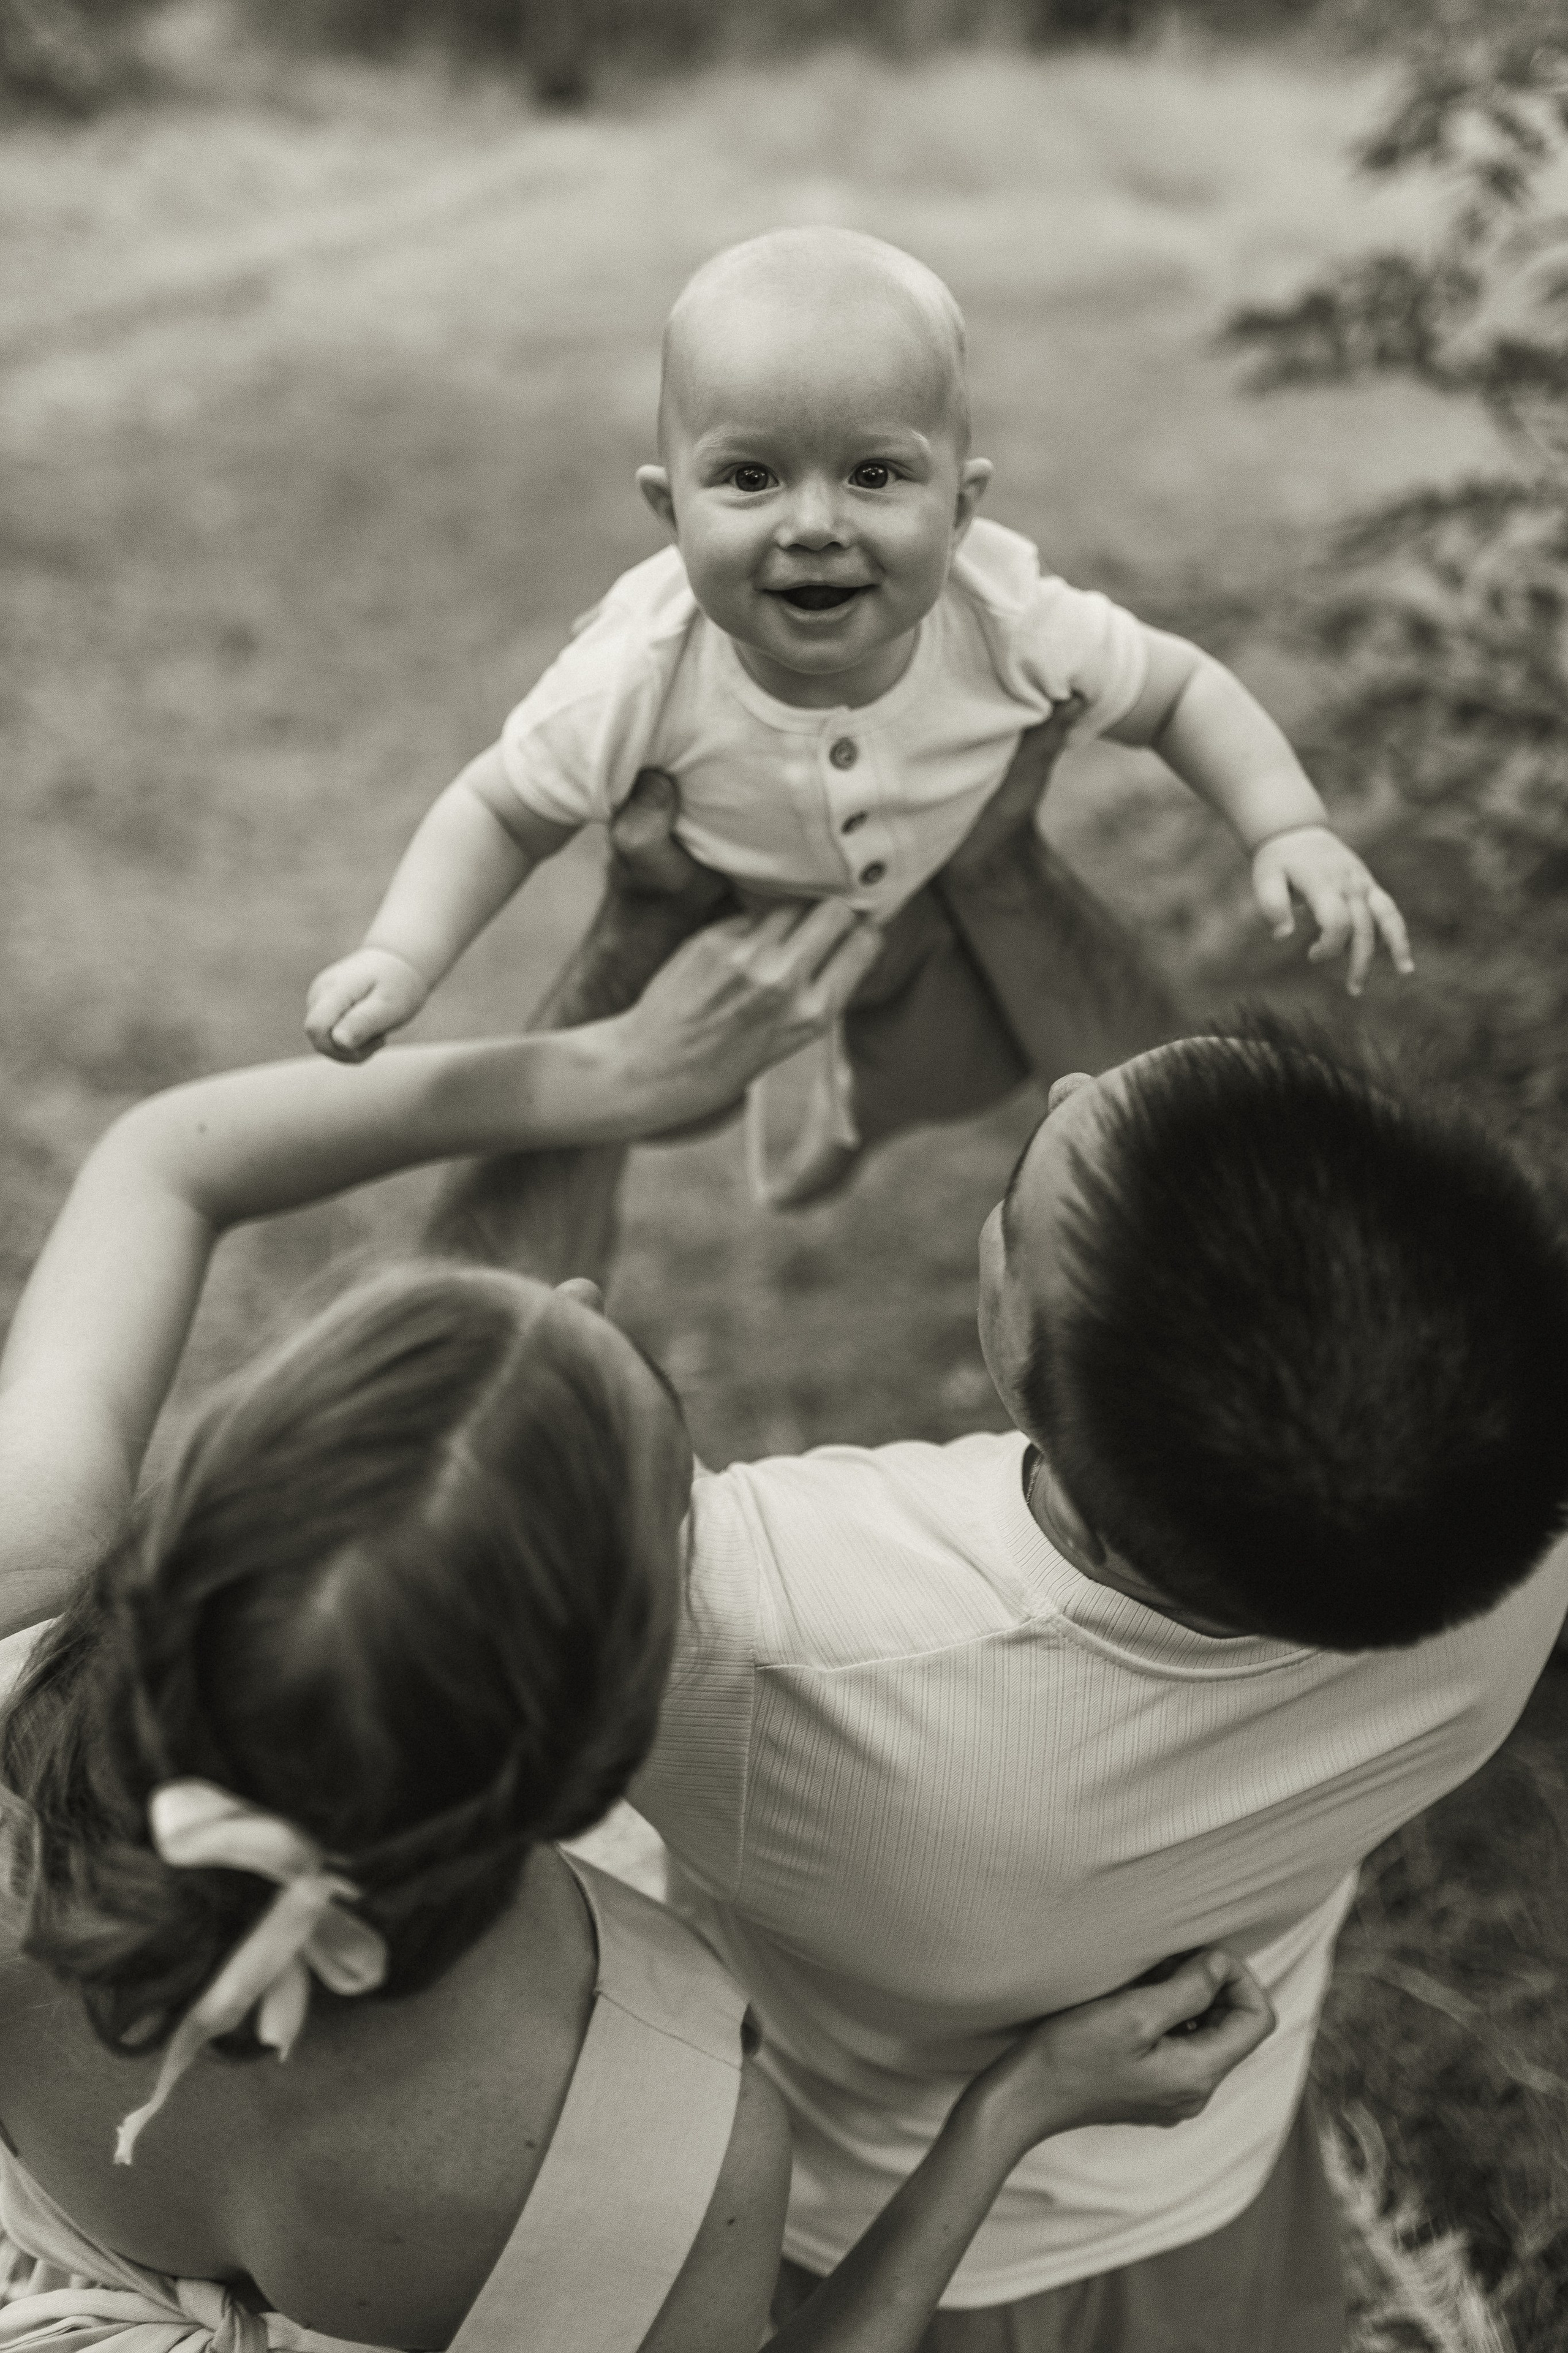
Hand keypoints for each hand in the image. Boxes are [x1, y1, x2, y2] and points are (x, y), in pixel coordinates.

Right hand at [304, 948, 429, 1062]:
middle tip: (381, 1037)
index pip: (315, 1028)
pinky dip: (351, 1041)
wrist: (396, 963)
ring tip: (377, 1030)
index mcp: (335, 989)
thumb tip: (338, 1041)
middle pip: (319, 1041)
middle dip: (351, 1051)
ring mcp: (317, 999)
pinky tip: (368, 1028)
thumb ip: (363, 1022)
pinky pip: (330, 1037)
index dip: (339, 1046)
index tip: (372, 1038)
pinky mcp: (322, 1007)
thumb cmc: (397, 984)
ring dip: (353, 1048)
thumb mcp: (389, 1005)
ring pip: (325, 1043)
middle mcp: (319, 993)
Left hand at [610, 898, 883, 1131]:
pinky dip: (751, 923)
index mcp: (811, 1014)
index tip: (854, 930)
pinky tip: (737, 947)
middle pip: (833, 911)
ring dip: (790, 912)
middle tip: (818, 920)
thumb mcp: (787, 1041)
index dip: (861, 932)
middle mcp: (784, 981)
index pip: (863, 944)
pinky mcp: (712, 939)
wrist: (653, 1070)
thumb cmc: (721, 1064)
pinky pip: (750, 914)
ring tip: (776, 933)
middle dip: (831, 912)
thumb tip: (844, 940)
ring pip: (791, 903)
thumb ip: (816, 993)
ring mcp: (747, 956)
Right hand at [963, 1950, 1274, 2159]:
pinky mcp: (1151, 2090)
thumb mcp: (1133, 2013)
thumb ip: (1188, 1990)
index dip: (1239, 1977)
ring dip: (1189, 1997)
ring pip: (1207, 2033)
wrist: (1025, 2097)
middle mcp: (1195, 2092)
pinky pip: (1181, 2045)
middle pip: (1235, 2027)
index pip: (1257, 2019)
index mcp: (1199, 2076)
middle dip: (1212, 1984)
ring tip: (1148, 1976)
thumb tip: (1221, 1966)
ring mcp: (1173, 2095)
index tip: (1201, 1955)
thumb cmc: (1073, 2054)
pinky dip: (1169, 2015)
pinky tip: (1134, 2000)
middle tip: (1168, 1959)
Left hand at [1251, 826, 1412, 995]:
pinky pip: (1389, 909)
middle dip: (1361, 961)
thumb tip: (1282, 935)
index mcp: (1323, 883)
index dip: (1329, 945)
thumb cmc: (1278, 860)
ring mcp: (1362, 883)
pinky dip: (1398, 931)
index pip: (1337, 922)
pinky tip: (1403, 955)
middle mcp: (1349, 884)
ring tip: (1405, 972)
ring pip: (1387, 917)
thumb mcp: (1265, 878)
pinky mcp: (1369, 884)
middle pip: (1363, 928)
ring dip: (1396, 945)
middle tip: (1353, 990)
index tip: (1312, 955)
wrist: (1296, 830)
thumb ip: (1272, 905)